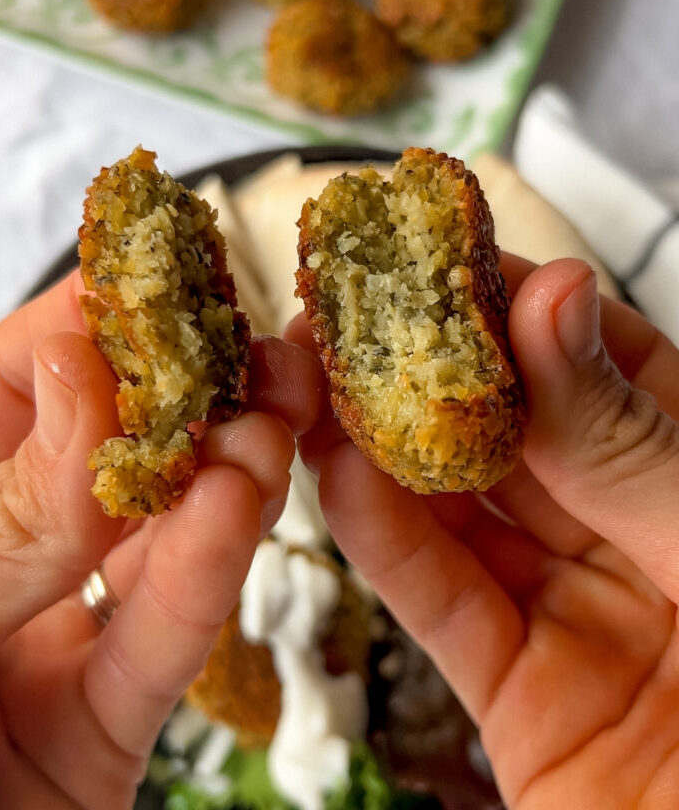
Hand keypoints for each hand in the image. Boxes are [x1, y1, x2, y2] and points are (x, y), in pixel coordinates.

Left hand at [0, 271, 323, 809]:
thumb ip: (4, 509)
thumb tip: (80, 362)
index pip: (19, 378)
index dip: (93, 326)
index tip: (167, 284)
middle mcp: (3, 554)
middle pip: (109, 456)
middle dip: (189, 402)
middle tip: (258, 360)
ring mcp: (51, 641)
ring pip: (152, 547)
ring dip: (221, 484)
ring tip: (266, 435)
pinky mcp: (100, 733)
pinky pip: (154, 656)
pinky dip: (198, 586)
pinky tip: (234, 519)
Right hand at [287, 256, 678, 809]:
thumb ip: (627, 440)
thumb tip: (555, 294)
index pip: (597, 358)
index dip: (513, 303)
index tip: (435, 256)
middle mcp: (634, 530)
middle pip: (515, 430)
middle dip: (426, 371)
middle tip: (347, 315)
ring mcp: (575, 609)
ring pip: (464, 510)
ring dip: (385, 448)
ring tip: (318, 385)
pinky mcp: (521, 695)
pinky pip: (446, 607)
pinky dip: (388, 544)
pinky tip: (341, 482)